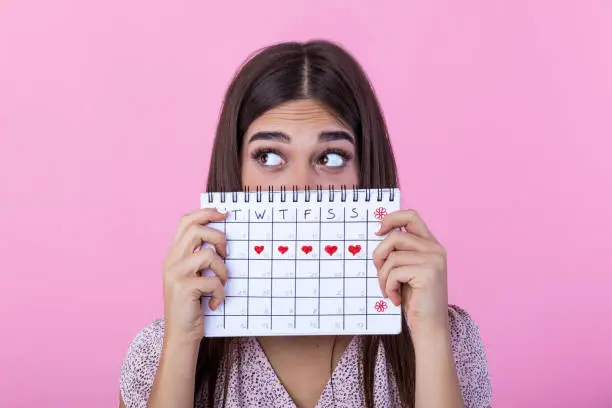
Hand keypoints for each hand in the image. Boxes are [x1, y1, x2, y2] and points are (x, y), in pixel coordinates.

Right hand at [162, 208, 227, 342]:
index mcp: (173, 255)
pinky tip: (215, 302)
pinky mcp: (184, 288)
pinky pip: (213, 281)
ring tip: (221, 284)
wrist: (180, 335)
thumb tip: (222, 239)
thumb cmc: (192, 305)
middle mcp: (171, 261)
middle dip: (218, 238)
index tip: (224, 213)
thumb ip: (199, 258)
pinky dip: (220, 292)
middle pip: (197, 231)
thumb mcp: (192, 277)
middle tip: (226, 254)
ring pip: (208, 255)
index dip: (205, 213)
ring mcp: (175, 274)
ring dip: (222, 271)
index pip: (186, 222)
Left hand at [372, 209, 448, 330]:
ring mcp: (434, 260)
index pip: (411, 216)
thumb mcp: (407, 269)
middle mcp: (435, 249)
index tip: (378, 231)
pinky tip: (395, 298)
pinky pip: (394, 272)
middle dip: (380, 255)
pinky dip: (388, 287)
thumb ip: (400, 251)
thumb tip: (379, 233)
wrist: (430, 326)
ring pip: (392, 256)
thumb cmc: (415, 299)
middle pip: (395, 236)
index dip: (391, 218)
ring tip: (388, 290)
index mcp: (431, 245)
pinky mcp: (428, 273)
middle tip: (379, 272)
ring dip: (383, 276)